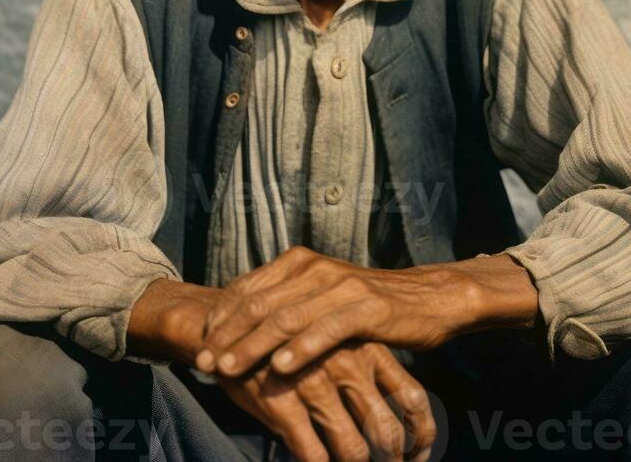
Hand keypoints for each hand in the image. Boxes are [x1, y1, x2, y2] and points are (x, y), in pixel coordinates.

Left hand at [194, 246, 536, 377]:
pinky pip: (326, 330)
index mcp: (303, 262)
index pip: (251, 287)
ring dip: (253, 345)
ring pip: (287, 318)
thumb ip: (289, 303)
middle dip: (227, 334)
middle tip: (202, 360)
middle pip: (262, 303)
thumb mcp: (325, 296)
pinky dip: (300, 349)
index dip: (222, 315)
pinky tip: (280, 367)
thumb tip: (245, 324)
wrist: (431, 298)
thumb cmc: (372, 303)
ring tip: (227, 368)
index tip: (199, 341)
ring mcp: (342, 287)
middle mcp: (318, 268)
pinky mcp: (367, 308)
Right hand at [217, 339, 435, 461]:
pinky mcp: (283, 402)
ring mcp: (316, 385)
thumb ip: (367, 364)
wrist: (234, 322)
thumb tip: (397, 409)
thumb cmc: (296, 336)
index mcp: (369, 347)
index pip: (412, 398)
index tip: (419, 456)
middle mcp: (348, 365)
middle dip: (392, 461)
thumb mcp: (338, 338)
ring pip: (353, 448)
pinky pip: (313, 454)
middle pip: (387, 431)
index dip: (422, 435)